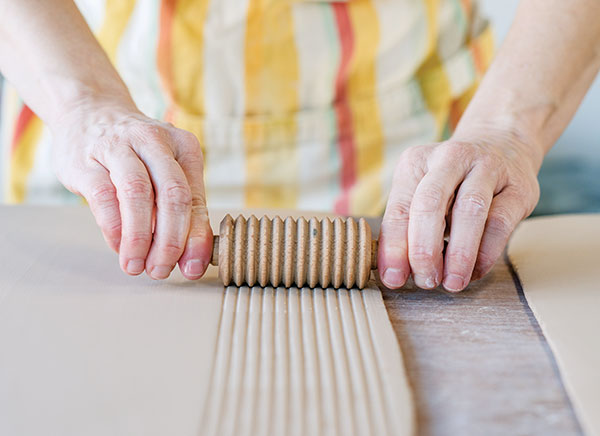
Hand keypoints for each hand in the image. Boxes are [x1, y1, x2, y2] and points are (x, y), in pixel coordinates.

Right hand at [51, 98, 212, 279]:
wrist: (89, 113)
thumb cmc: (136, 153)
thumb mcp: (166, 172)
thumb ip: (182, 211)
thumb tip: (192, 260)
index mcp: (184, 147)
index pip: (195, 198)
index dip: (196, 238)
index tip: (192, 268)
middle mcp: (155, 141)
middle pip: (172, 195)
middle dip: (170, 241)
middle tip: (161, 270)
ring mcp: (118, 146)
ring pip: (138, 194)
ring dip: (140, 238)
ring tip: (137, 265)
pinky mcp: (86, 159)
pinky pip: (104, 197)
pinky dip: (113, 228)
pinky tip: (118, 245)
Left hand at [378, 130, 540, 291]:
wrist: (503, 144)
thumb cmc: (453, 182)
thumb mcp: (423, 195)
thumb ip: (408, 229)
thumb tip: (395, 273)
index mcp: (416, 162)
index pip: (399, 209)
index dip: (394, 248)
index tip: (394, 279)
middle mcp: (449, 158)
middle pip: (430, 204)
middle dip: (424, 249)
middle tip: (426, 281)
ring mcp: (487, 168)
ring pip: (469, 211)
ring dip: (458, 254)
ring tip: (452, 282)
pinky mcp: (518, 186)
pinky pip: (500, 223)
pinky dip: (486, 253)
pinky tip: (476, 271)